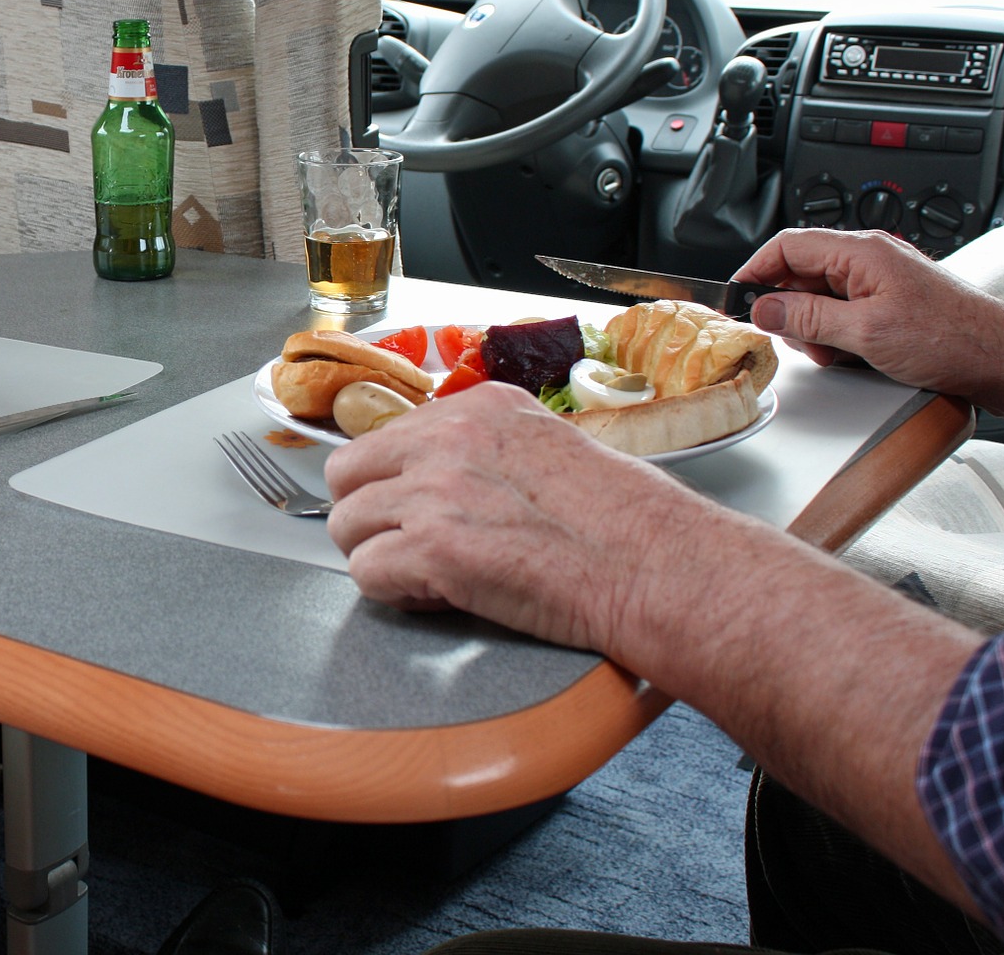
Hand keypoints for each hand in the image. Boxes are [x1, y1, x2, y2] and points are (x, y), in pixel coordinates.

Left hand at [323, 383, 738, 655]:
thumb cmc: (625, 523)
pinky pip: (366, 572)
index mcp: (479, 408)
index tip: (416, 509)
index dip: (395, 484)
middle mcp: (449, 437)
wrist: (657, 566)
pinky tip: (442, 596)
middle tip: (406, 546)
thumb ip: (487, 452)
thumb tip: (443, 478)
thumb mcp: (549, 448)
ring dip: (381, 557)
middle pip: (347, 472)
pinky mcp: (434, 548)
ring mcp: (437, 490)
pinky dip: (397, 594)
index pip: (386, 437)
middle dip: (368, 515)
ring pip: (346, 525)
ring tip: (432, 576)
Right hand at [735, 229, 1003, 400]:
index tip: (738, 298)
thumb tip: (765, 308)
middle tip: (794, 338)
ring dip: (816, 326)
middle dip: (789, 308)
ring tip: (834, 351)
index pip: (788, 245)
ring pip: (822, 296)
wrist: (1001, 359)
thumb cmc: (951, 339)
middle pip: (802, 272)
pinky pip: (845, 310)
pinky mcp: (891, 302)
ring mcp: (882, 280)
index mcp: (862, 252)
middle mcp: (871, 259)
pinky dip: (838, 333)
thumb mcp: (865, 333)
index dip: (756, 270)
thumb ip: (808, 317)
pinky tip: (853, 354)